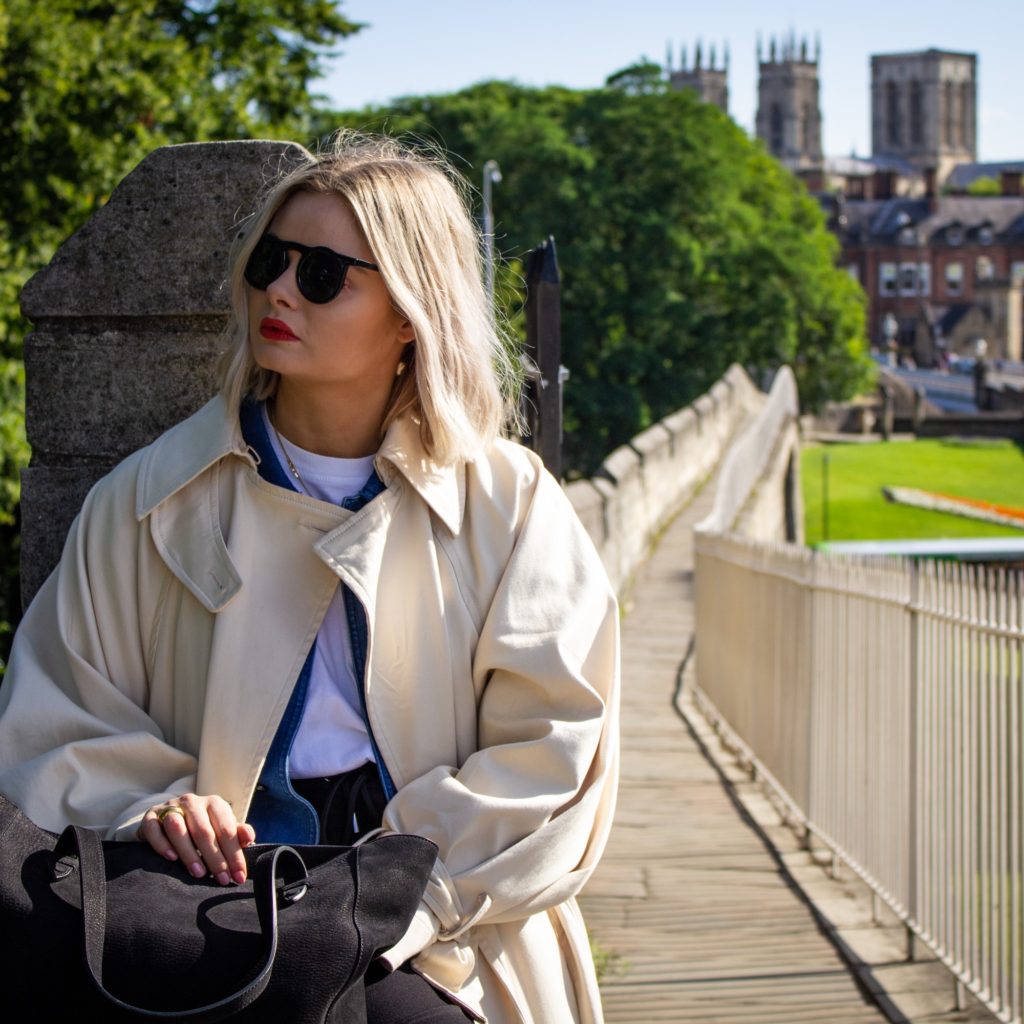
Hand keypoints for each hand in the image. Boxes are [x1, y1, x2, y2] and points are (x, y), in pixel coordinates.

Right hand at [138, 794, 255, 885]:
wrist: (168, 817)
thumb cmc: (202, 827)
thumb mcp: (221, 828)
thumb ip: (236, 833)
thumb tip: (249, 837)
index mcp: (214, 804)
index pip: (227, 829)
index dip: (234, 854)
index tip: (239, 876)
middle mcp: (193, 802)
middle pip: (204, 831)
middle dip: (215, 858)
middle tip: (221, 880)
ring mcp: (170, 807)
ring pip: (178, 828)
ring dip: (189, 852)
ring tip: (199, 873)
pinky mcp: (150, 817)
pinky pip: (154, 829)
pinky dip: (162, 844)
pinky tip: (171, 859)